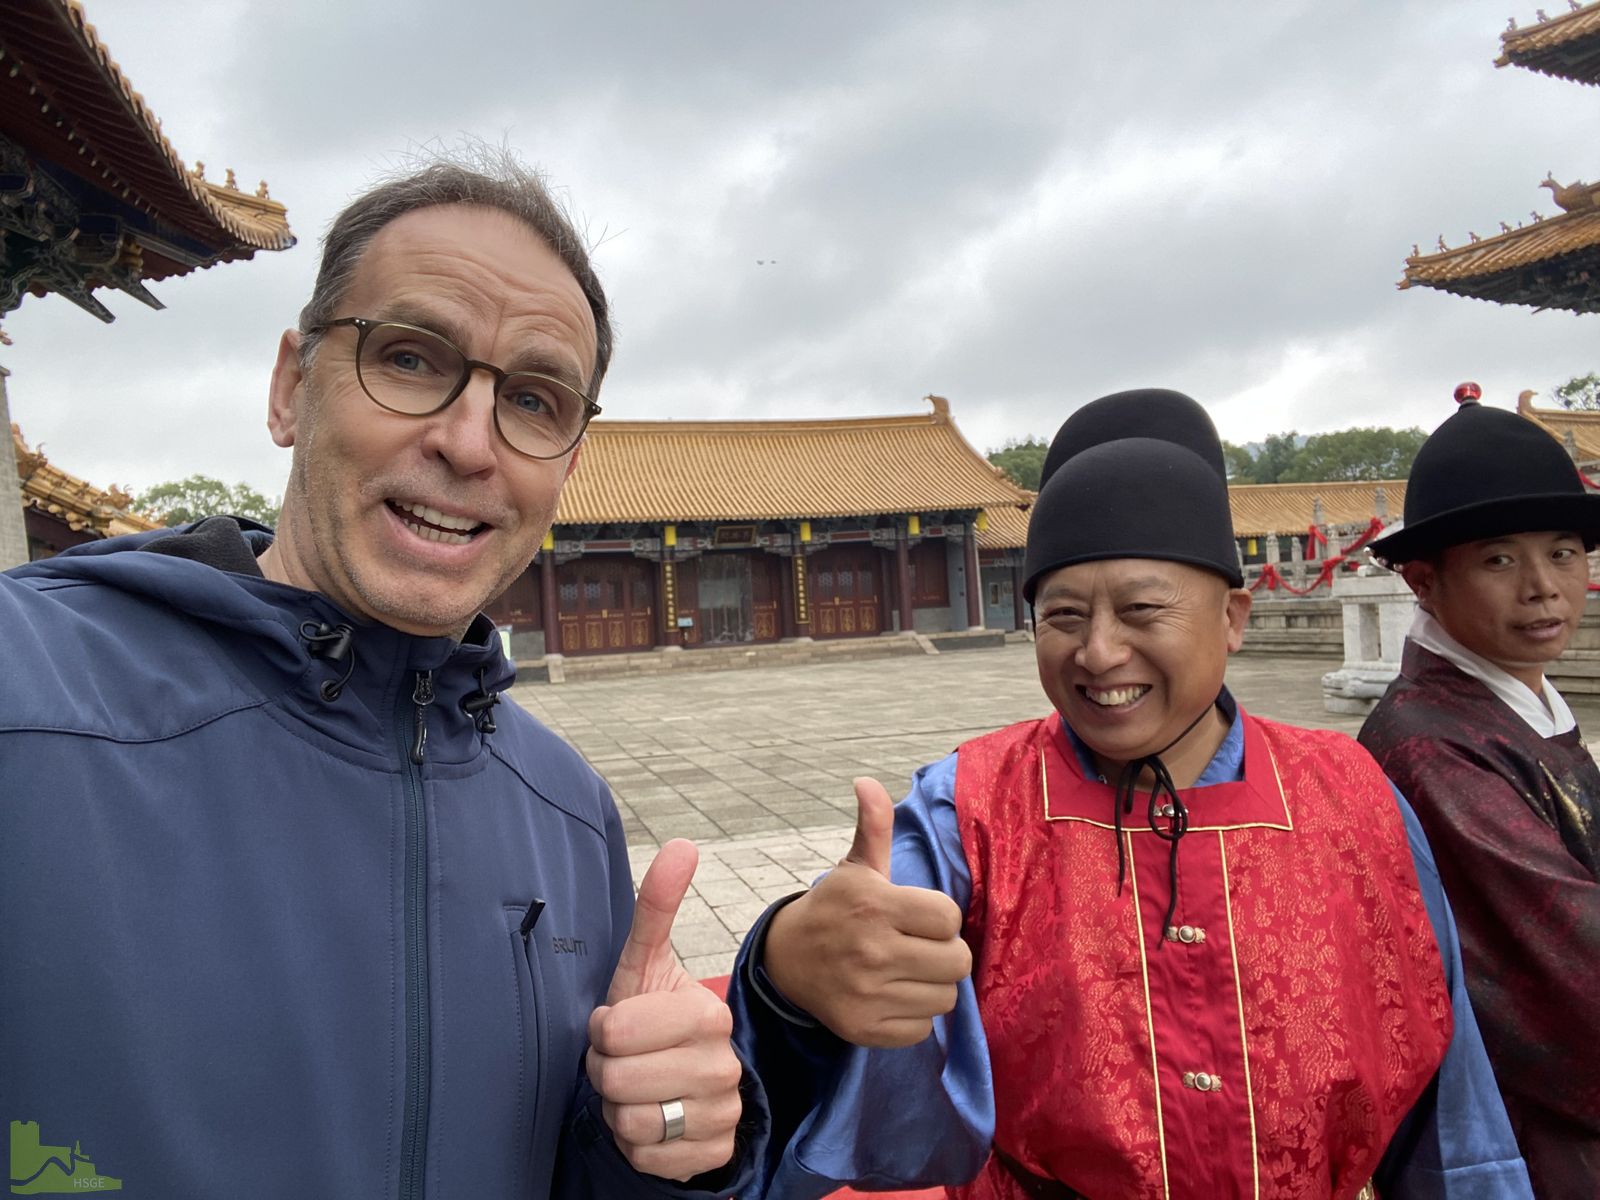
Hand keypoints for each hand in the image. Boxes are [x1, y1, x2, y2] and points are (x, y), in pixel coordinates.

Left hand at [586, 839, 741, 1180]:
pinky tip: (651, 1123)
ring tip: (636, 1089)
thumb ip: (656, 907)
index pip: (616, 1032)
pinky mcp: (715, 1154)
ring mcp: (725, 1113)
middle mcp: (725, 1064)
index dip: (602, 1032)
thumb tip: (682, 845)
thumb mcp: (644, 965)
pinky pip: (647, 1159)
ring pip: (631, 1124)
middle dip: (606, 1071)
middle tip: (623, 1060)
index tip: (617, 1026)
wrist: (678, 1083)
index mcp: (708, 1012)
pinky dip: (635, 1145)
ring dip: (618, 1109)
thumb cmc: (651, 1019)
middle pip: (618, 1080)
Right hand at [763, 777, 970, 1047]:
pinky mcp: (864, 1028)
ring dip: (933, 985)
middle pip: (957, 963)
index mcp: (875, 905)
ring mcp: (867, 994)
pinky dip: (914, 1015)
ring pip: (945, 998)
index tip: (921, 918)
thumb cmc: (835, 908)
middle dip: (945, 954)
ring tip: (909, 971)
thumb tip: (867, 782)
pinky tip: (894, 996)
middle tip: (921, 947)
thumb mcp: (855, 868)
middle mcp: (872, 951)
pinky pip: (922, 1029)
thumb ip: (874, 827)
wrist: (786, 959)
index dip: (942, 919)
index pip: (950, 919)